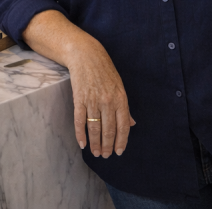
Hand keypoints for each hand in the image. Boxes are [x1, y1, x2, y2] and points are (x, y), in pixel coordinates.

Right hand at [68, 41, 135, 157]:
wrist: (86, 56)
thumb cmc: (105, 71)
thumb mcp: (119, 87)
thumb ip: (125, 108)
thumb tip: (132, 124)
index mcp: (121, 99)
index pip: (123, 126)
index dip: (121, 141)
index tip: (119, 152)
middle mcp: (108, 102)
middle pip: (108, 130)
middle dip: (107, 145)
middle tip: (105, 156)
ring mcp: (93, 101)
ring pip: (94, 128)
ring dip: (95, 143)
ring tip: (95, 153)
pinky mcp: (79, 99)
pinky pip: (80, 121)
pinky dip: (80, 134)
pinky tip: (82, 143)